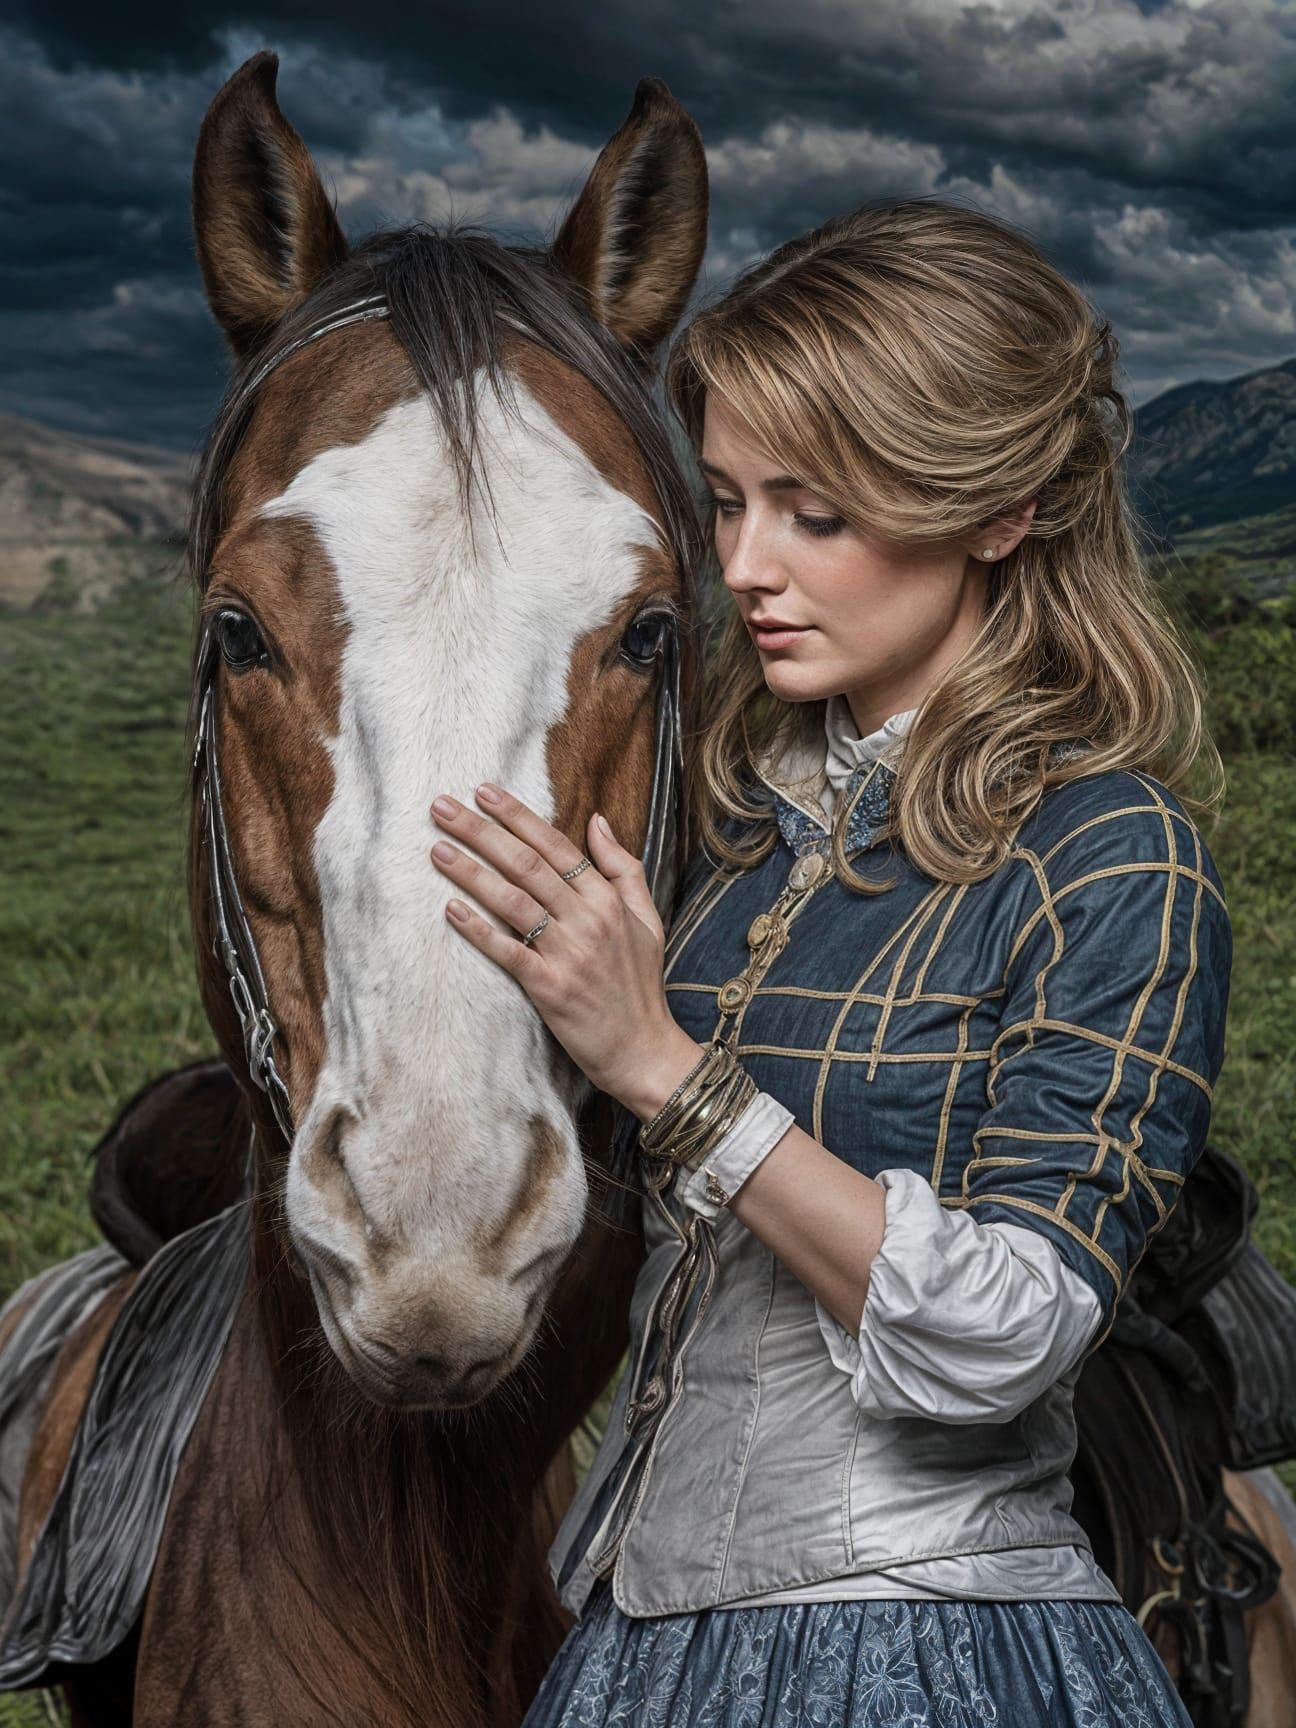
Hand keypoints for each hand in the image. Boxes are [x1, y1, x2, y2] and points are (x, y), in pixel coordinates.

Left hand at [429, 783, 702, 1115]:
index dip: (517, 816)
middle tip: (442, 807)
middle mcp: (587, 919)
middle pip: (527, 865)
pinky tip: (451, 909)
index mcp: (607, 899)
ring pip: (513, 901)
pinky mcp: (549, 988)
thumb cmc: (640, 984)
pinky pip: (507, 952)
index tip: (483, 791)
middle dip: (482, 832)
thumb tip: (597, 820)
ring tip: (438, 850)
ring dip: (472, 873)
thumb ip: (622, 867)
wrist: (643, 1048)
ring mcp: (568, 953)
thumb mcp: (646, 918)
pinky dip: (479, 930)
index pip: (556, 845)